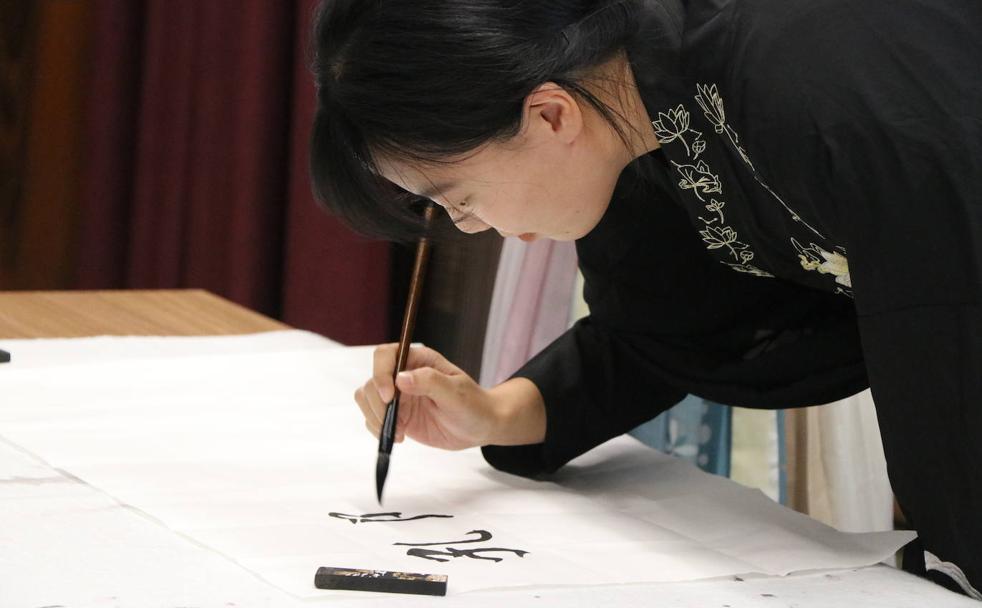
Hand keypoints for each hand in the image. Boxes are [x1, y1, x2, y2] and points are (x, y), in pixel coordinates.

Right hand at [354, 344, 499, 450]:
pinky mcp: (396, 415)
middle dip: (377, 403)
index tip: (390, 397)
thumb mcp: (456, 393)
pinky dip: (379, 430)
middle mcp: (403, 375)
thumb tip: (400, 378)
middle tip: (396, 423)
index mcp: (418, 360)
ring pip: (367, 399)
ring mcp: (398, 396)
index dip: (381, 373)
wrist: (480, 426)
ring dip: (375, 417)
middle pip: (372, 380)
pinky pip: (372, 419)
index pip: (386, 355)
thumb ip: (430, 382)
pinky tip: (399, 437)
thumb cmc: (473, 404)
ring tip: (399, 432)